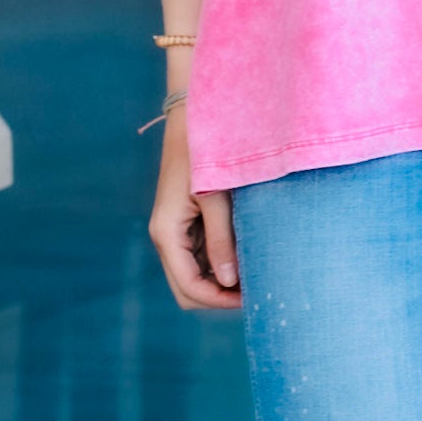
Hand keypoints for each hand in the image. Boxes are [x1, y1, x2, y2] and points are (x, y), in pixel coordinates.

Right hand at [148, 106, 241, 308]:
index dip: (219, 300)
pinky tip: (245, 255)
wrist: (191, 120)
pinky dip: (219, 263)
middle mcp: (165, 238)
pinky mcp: (185, 223)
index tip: (251, 298)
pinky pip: (199, 257)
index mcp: (167, 234)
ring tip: (255, 272)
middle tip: (255, 290)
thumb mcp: (215, 197)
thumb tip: (228, 281)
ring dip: (220, 281)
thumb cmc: (203, 154)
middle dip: (218, 296)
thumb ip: (221, 239)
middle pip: (187, 289)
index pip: (189, 288)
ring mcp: (174, 232)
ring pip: (193, 276)